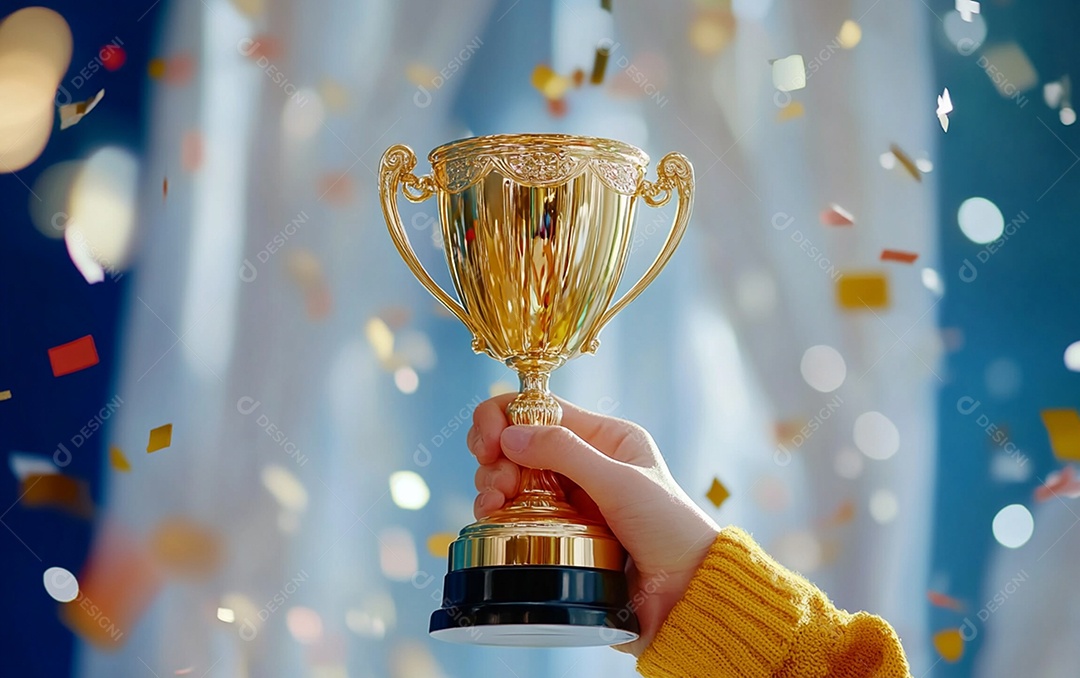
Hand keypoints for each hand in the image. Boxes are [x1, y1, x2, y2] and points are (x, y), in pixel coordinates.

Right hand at [467, 395, 719, 655]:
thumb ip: (565, 453)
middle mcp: (582, 464)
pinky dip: (496, 513)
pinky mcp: (555, 535)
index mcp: (604, 439)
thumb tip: (510, 433)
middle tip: (497, 484)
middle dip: (495, 457)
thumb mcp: (619, 483)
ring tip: (492, 505)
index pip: (543, 409)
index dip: (505, 417)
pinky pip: (514, 514)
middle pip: (517, 443)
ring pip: (510, 479)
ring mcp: (567, 501)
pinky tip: (491, 519)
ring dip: (491, 486)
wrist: (686, 594)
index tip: (488, 442)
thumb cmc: (670, 530)